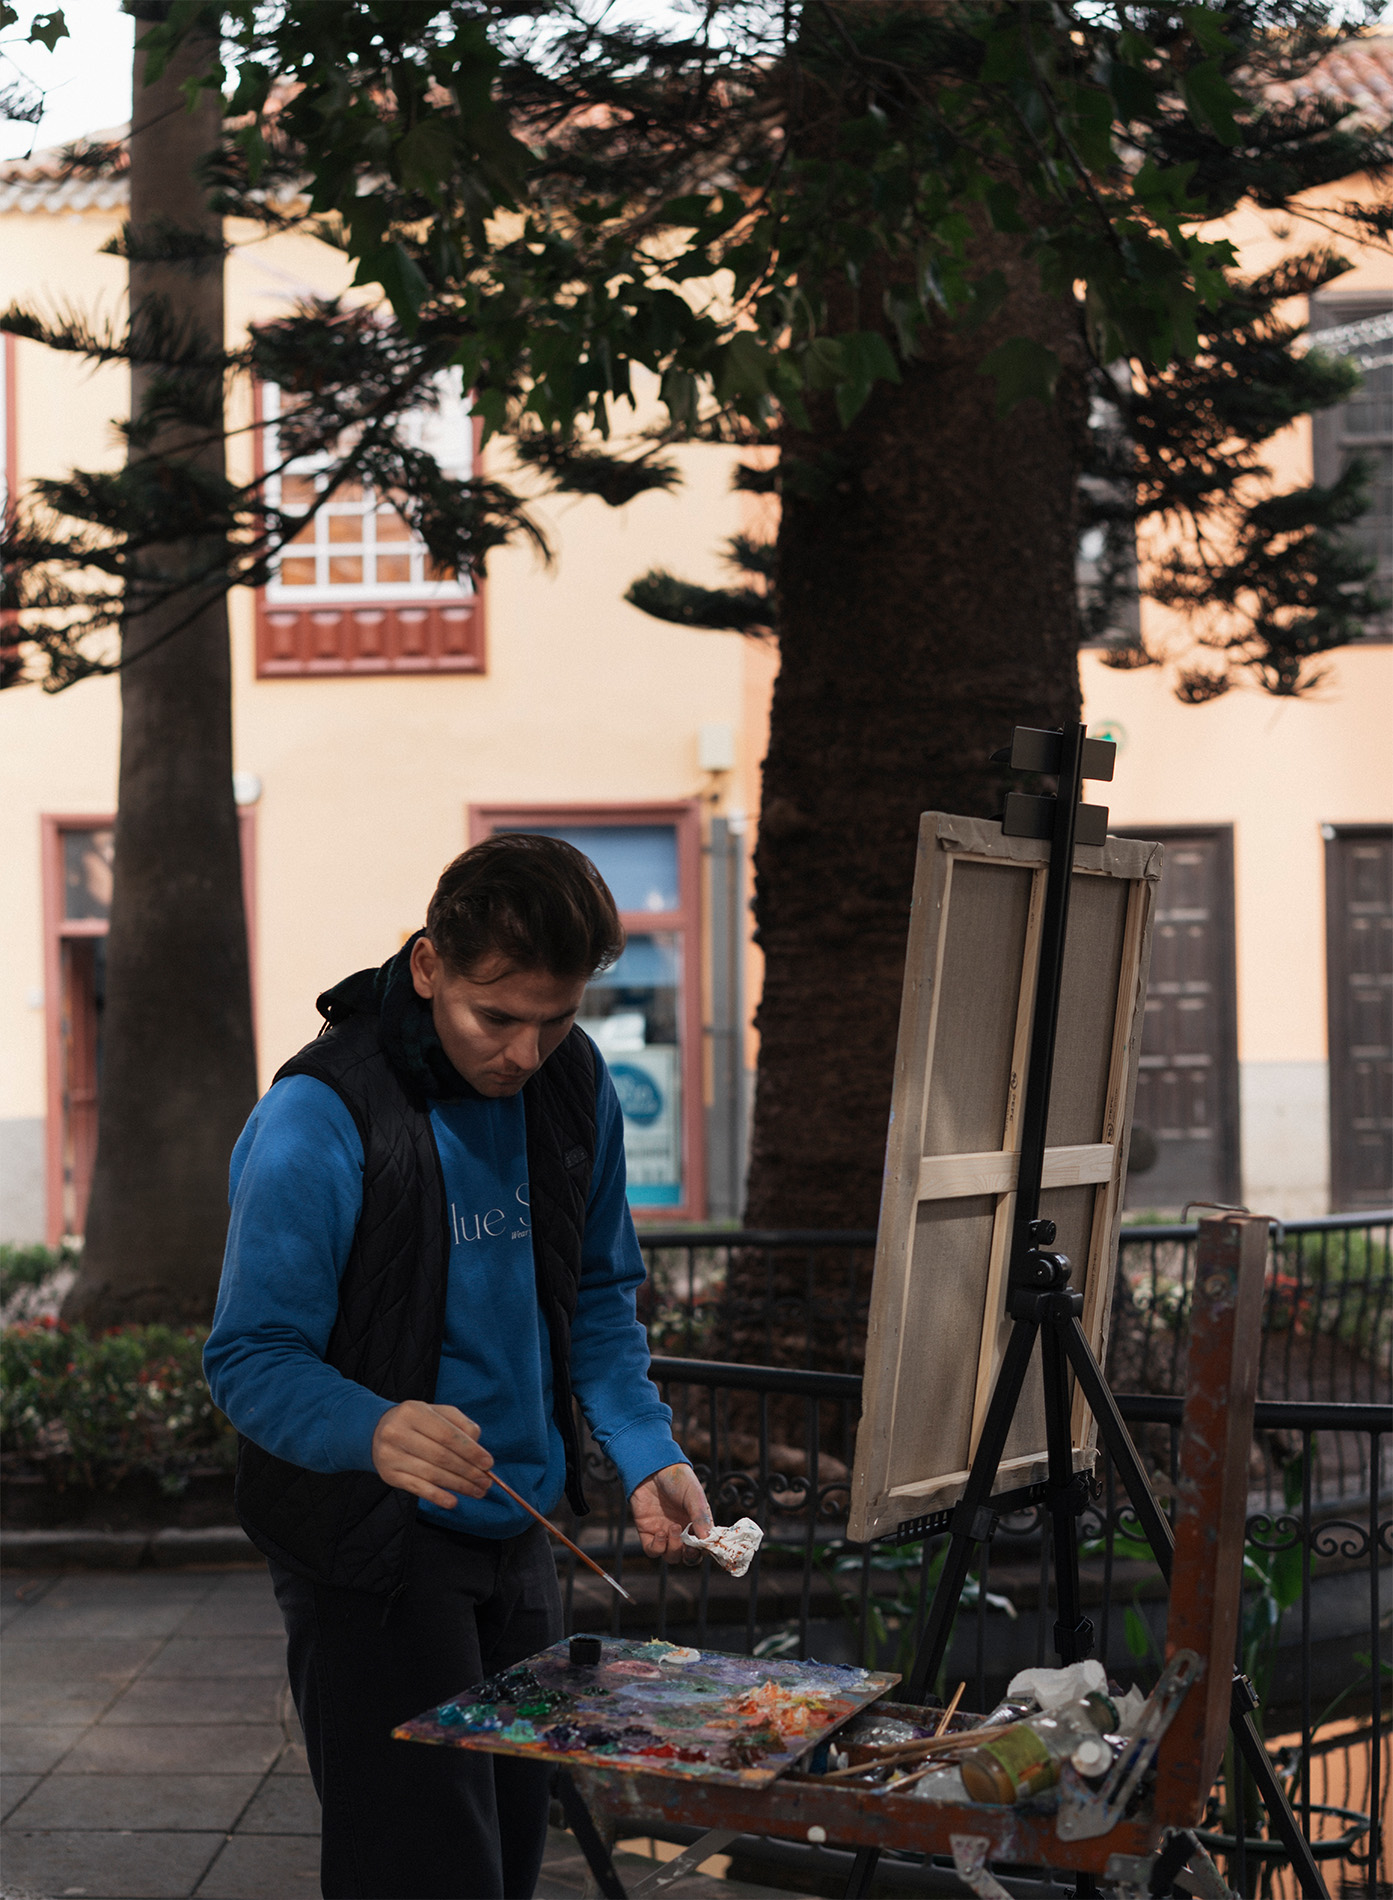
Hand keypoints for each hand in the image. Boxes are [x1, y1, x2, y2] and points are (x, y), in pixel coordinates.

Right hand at [371, 1401, 492, 1508]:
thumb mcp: (437, 1413)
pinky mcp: (389, 1475)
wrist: (377, 1431)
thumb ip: (460, 1424)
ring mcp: (391, 1456)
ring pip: (432, 1474)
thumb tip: (478, 1446)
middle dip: (468, 1471)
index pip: (448, 1434)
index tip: (488, 1463)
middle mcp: (398, 1433)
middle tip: (486, 1482)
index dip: (470, 1450)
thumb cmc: (417, 1422)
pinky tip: (453, 1502)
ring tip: (477, 1491)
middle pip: (441, 1456)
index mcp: (413, 1412)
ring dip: (459, 1486)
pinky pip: (417, 1488)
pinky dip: (437, 1496)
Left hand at [629, 1462, 712, 1559]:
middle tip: (689, 1547)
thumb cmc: (677, 1479)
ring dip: (674, 1549)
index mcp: (696, 1523)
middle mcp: (681, 1531)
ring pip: (671, 1556)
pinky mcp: (647, 1531)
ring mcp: (664, 1532)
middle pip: (687, 1557)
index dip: (704, 1551)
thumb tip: (707, 1540)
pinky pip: (652, 1551)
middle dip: (689, 1556)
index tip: (704, 1547)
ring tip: (673, 1528)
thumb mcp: (693, 1495)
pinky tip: (660, 1533)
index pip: (703, 1546)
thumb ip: (700, 1517)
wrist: (652, 1467)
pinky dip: (657, 1547)